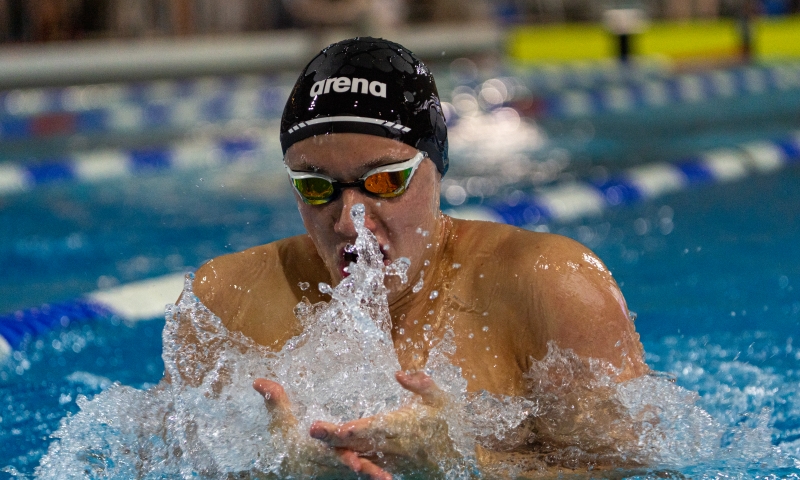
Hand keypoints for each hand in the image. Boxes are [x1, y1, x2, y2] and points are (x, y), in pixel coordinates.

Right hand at [253, 378, 392, 479]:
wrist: (279, 464)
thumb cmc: (280, 438)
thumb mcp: (276, 418)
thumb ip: (273, 399)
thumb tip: (258, 381)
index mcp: (310, 450)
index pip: (327, 454)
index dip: (341, 458)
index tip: (355, 463)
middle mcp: (322, 463)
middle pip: (345, 467)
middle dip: (362, 471)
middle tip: (381, 475)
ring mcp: (331, 470)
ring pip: (353, 473)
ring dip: (370, 476)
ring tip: (387, 479)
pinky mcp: (338, 472)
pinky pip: (356, 474)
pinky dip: (370, 475)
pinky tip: (387, 476)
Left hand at [308, 371, 453, 472]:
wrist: (460, 459)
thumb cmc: (451, 424)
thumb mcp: (442, 399)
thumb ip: (421, 385)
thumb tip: (399, 373)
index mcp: (406, 426)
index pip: (378, 427)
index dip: (359, 428)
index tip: (341, 427)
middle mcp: (396, 445)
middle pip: (361, 442)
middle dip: (335, 437)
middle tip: (312, 430)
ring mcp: (391, 459)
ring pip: (360, 454)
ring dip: (337, 448)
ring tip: (317, 439)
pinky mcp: (390, 467)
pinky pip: (368, 464)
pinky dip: (351, 460)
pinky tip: (334, 455)